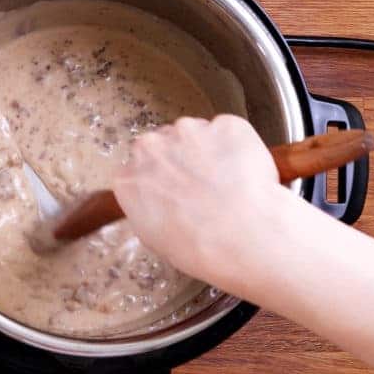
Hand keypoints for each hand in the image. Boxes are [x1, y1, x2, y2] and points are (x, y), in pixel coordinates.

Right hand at [112, 115, 280, 279]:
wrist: (240, 236)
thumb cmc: (197, 247)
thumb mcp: (154, 239)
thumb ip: (148, 208)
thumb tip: (161, 204)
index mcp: (127, 178)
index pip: (136, 169)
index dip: (158, 178)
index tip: (172, 190)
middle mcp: (150, 147)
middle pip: (163, 144)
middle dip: (180, 159)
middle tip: (202, 186)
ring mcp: (187, 131)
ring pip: (196, 133)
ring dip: (208, 150)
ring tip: (228, 182)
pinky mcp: (224, 126)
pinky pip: (229, 131)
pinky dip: (238, 147)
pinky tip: (246, 174)